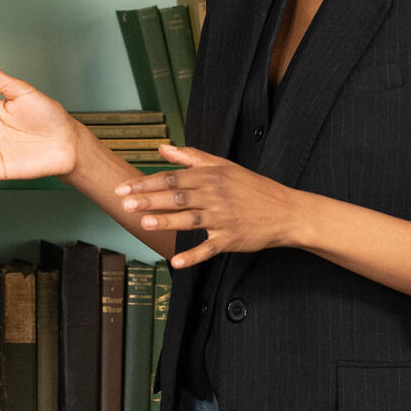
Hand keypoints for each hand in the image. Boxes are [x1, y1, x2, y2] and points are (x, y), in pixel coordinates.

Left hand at [116, 144, 303, 269]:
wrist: (285, 211)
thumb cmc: (252, 187)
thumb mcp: (224, 166)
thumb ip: (191, 157)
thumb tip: (162, 147)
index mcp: (211, 177)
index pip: (172, 178)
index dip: (146, 183)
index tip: (124, 189)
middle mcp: (215, 196)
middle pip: (177, 197)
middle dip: (149, 201)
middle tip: (125, 205)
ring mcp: (223, 218)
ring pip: (190, 219)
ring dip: (167, 222)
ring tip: (145, 223)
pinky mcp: (231, 239)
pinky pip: (209, 248)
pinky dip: (193, 256)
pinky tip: (176, 262)